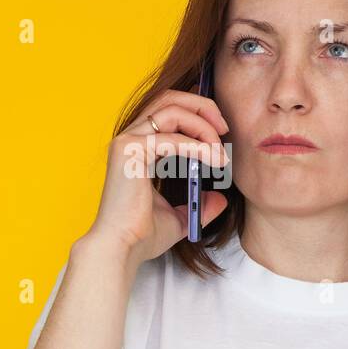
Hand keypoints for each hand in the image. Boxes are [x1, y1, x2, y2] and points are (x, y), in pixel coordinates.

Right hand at [83, 88, 230, 266]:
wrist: (123, 249)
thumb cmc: (142, 235)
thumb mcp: (180, 217)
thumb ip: (200, 204)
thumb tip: (221, 198)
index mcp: (138, 148)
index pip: (167, 110)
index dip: (197, 112)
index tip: (220, 131)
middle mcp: (130, 139)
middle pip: (169, 98)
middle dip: (202, 106)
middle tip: (224, 128)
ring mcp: (127, 142)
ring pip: (172, 110)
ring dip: (203, 126)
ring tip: (220, 151)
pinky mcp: (130, 151)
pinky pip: (172, 138)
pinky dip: (198, 146)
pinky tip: (213, 160)